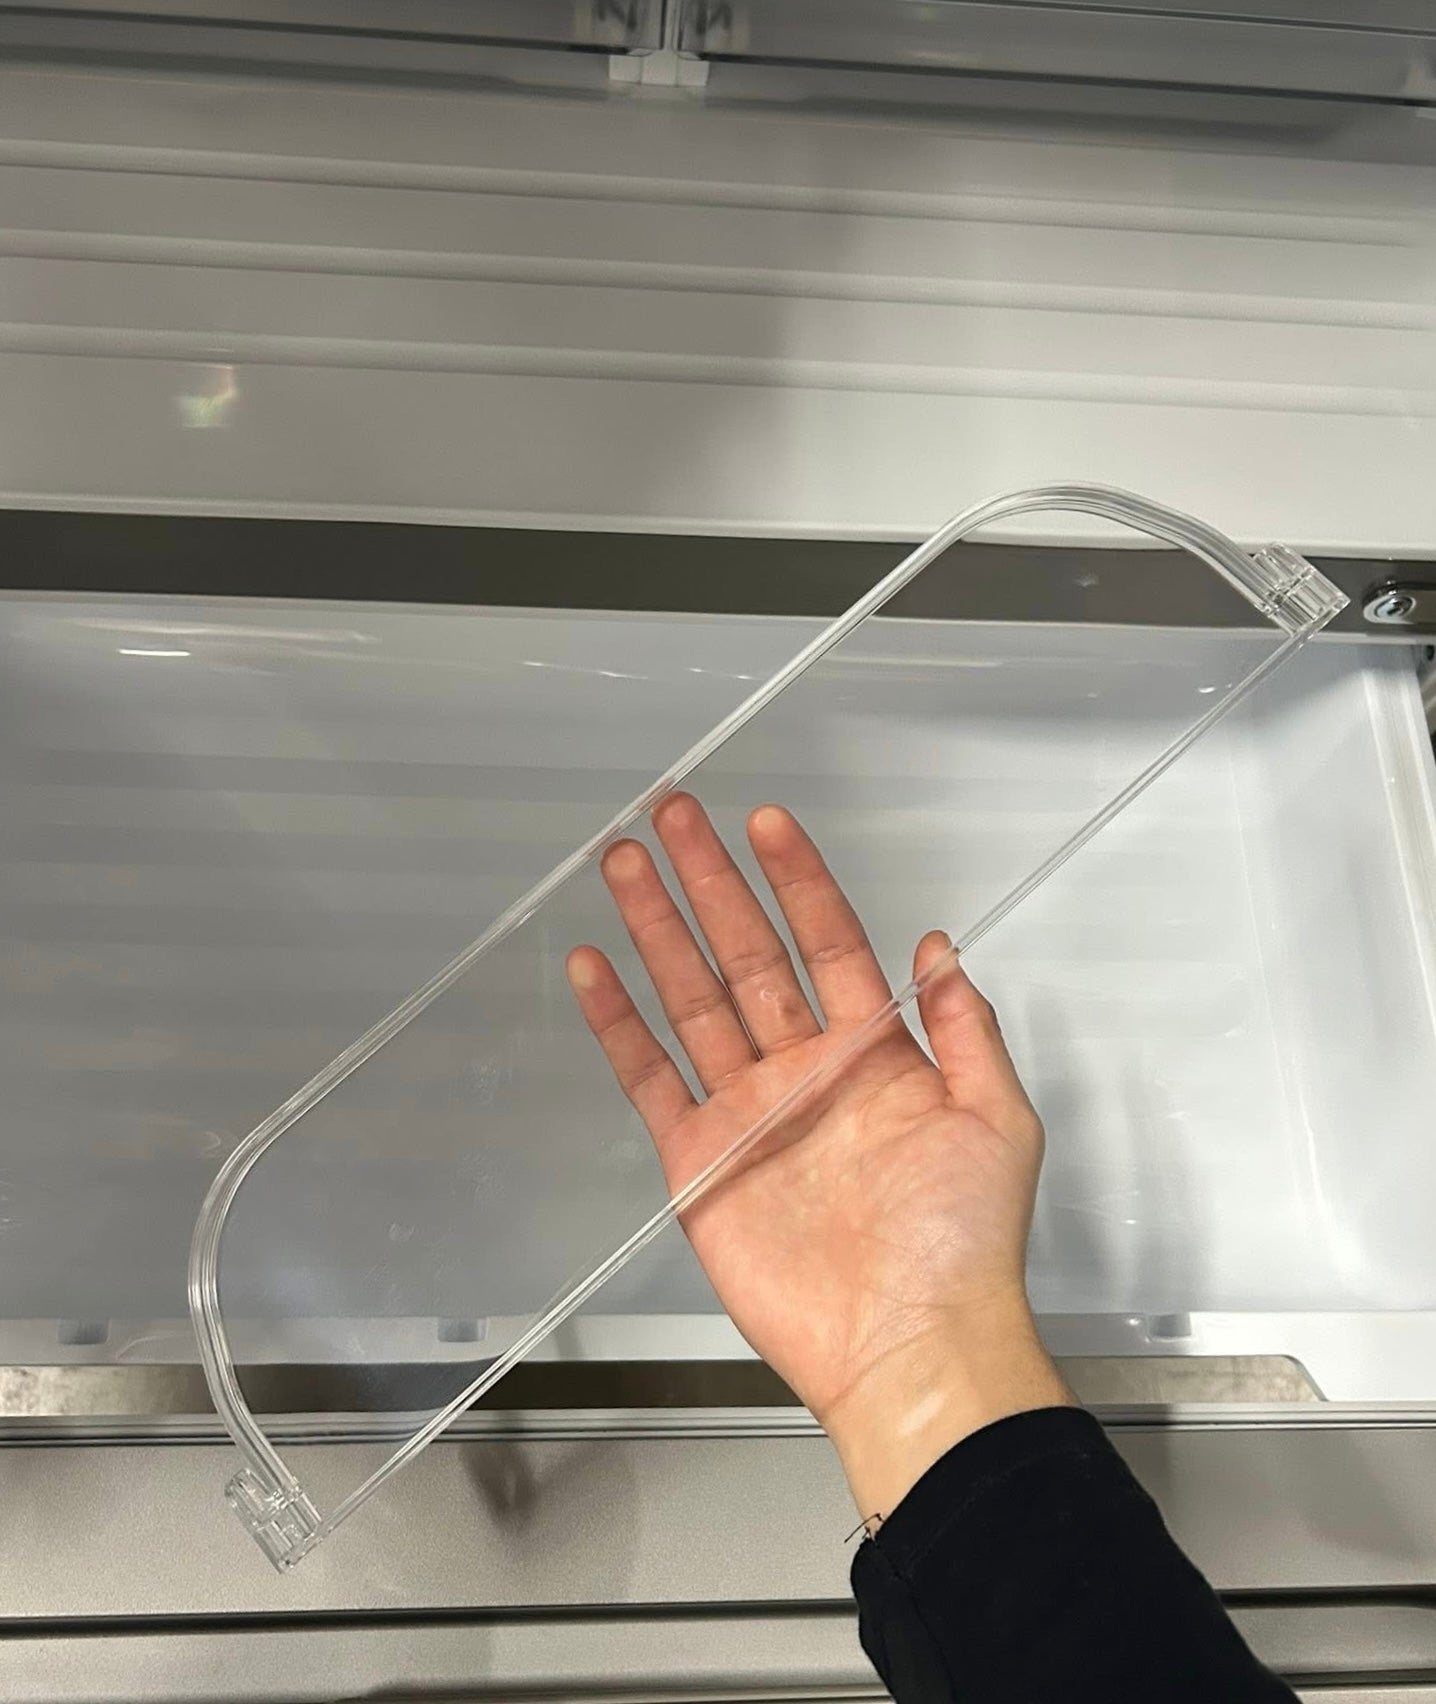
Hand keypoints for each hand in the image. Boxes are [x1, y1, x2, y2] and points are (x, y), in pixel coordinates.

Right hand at [566, 794, 1072, 1520]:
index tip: (768, 821)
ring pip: (692, 998)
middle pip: (747, 953)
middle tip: (672, 813)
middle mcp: (803, 1068)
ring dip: (657, 930)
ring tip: (623, 863)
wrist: (909, 1345)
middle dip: (709, 882)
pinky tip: (594, 968)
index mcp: (873, 1053)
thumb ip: (966, 1028)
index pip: (826, 941)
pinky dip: (618, 1026)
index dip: (798, 879)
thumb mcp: (997, 1119)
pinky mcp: (698, 1159)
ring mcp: (746, 1109)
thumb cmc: (964, 1240)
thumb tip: (939, 945)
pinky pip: (650, 1077)